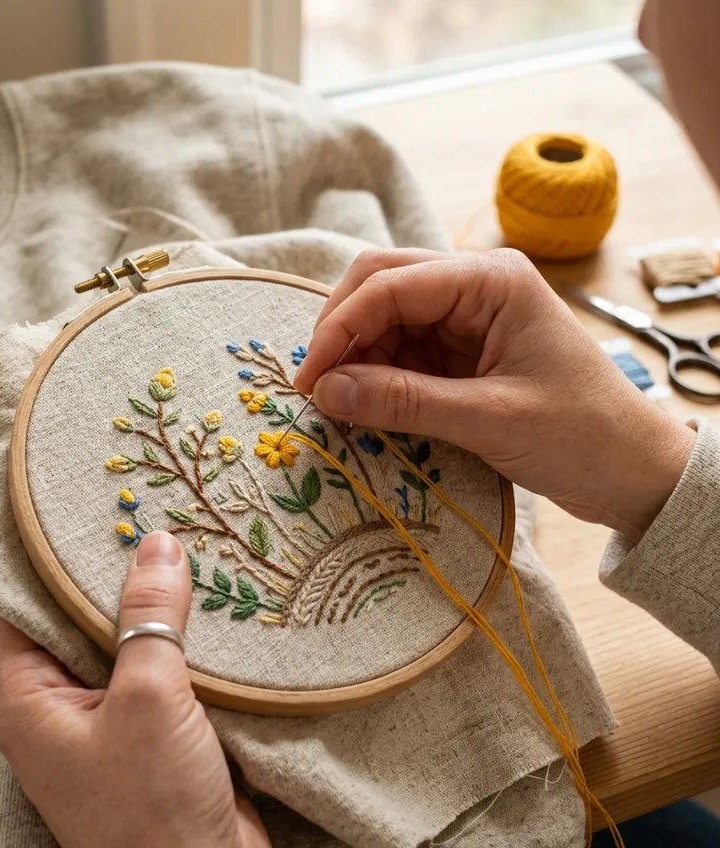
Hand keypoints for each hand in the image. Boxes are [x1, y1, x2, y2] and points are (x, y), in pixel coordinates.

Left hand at [0, 531, 272, 847]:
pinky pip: (145, 669)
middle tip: (133, 517)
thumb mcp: (149, 695)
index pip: (12, 608)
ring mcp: (97, 721)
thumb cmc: (152, 799)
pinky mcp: (140, 732)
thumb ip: (149, 616)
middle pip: (66, 621)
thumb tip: (158, 545)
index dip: (35, 559)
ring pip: (112, 644)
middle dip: (100, 575)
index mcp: (26, 700)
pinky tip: (196, 603)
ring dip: (141, 607)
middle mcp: (52, 708)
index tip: (65, 510)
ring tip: (171, 547)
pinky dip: (166, 639)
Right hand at [294, 248, 695, 542]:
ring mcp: (467, 318)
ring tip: (340, 404)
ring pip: (385, 320)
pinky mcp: (461, 352)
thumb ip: (405, 402)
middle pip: (381, 286)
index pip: (392, 284)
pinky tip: (366, 404)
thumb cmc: (582, 436)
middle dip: (342, 332)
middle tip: (316, 387)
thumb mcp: (490, 419)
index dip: (340, 327)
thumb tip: (327, 391)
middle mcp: (474, 287)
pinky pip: (402, 352)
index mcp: (491, 281)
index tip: (309, 379)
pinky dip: (377, 375)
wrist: (632, 471)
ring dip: (357, 357)